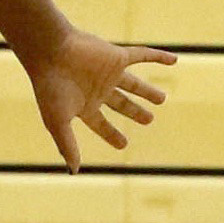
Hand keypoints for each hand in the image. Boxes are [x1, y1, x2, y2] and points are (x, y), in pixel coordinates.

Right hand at [18, 26, 172, 166]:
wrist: (49, 51)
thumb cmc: (50, 87)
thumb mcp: (58, 121)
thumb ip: (67, 145)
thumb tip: (73, 171)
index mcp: (83, 105)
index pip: (101, 124)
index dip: (112, 135)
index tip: (123, 145)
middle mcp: (97, 89)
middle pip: (120, 103)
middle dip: (134, 112)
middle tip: (149, 120)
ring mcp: (107, 73)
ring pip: (133, 83)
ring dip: (147, 91)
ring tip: (162, 99)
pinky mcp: (116, 56)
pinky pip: (142, 55)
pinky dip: (158, 56)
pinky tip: (174, 60)